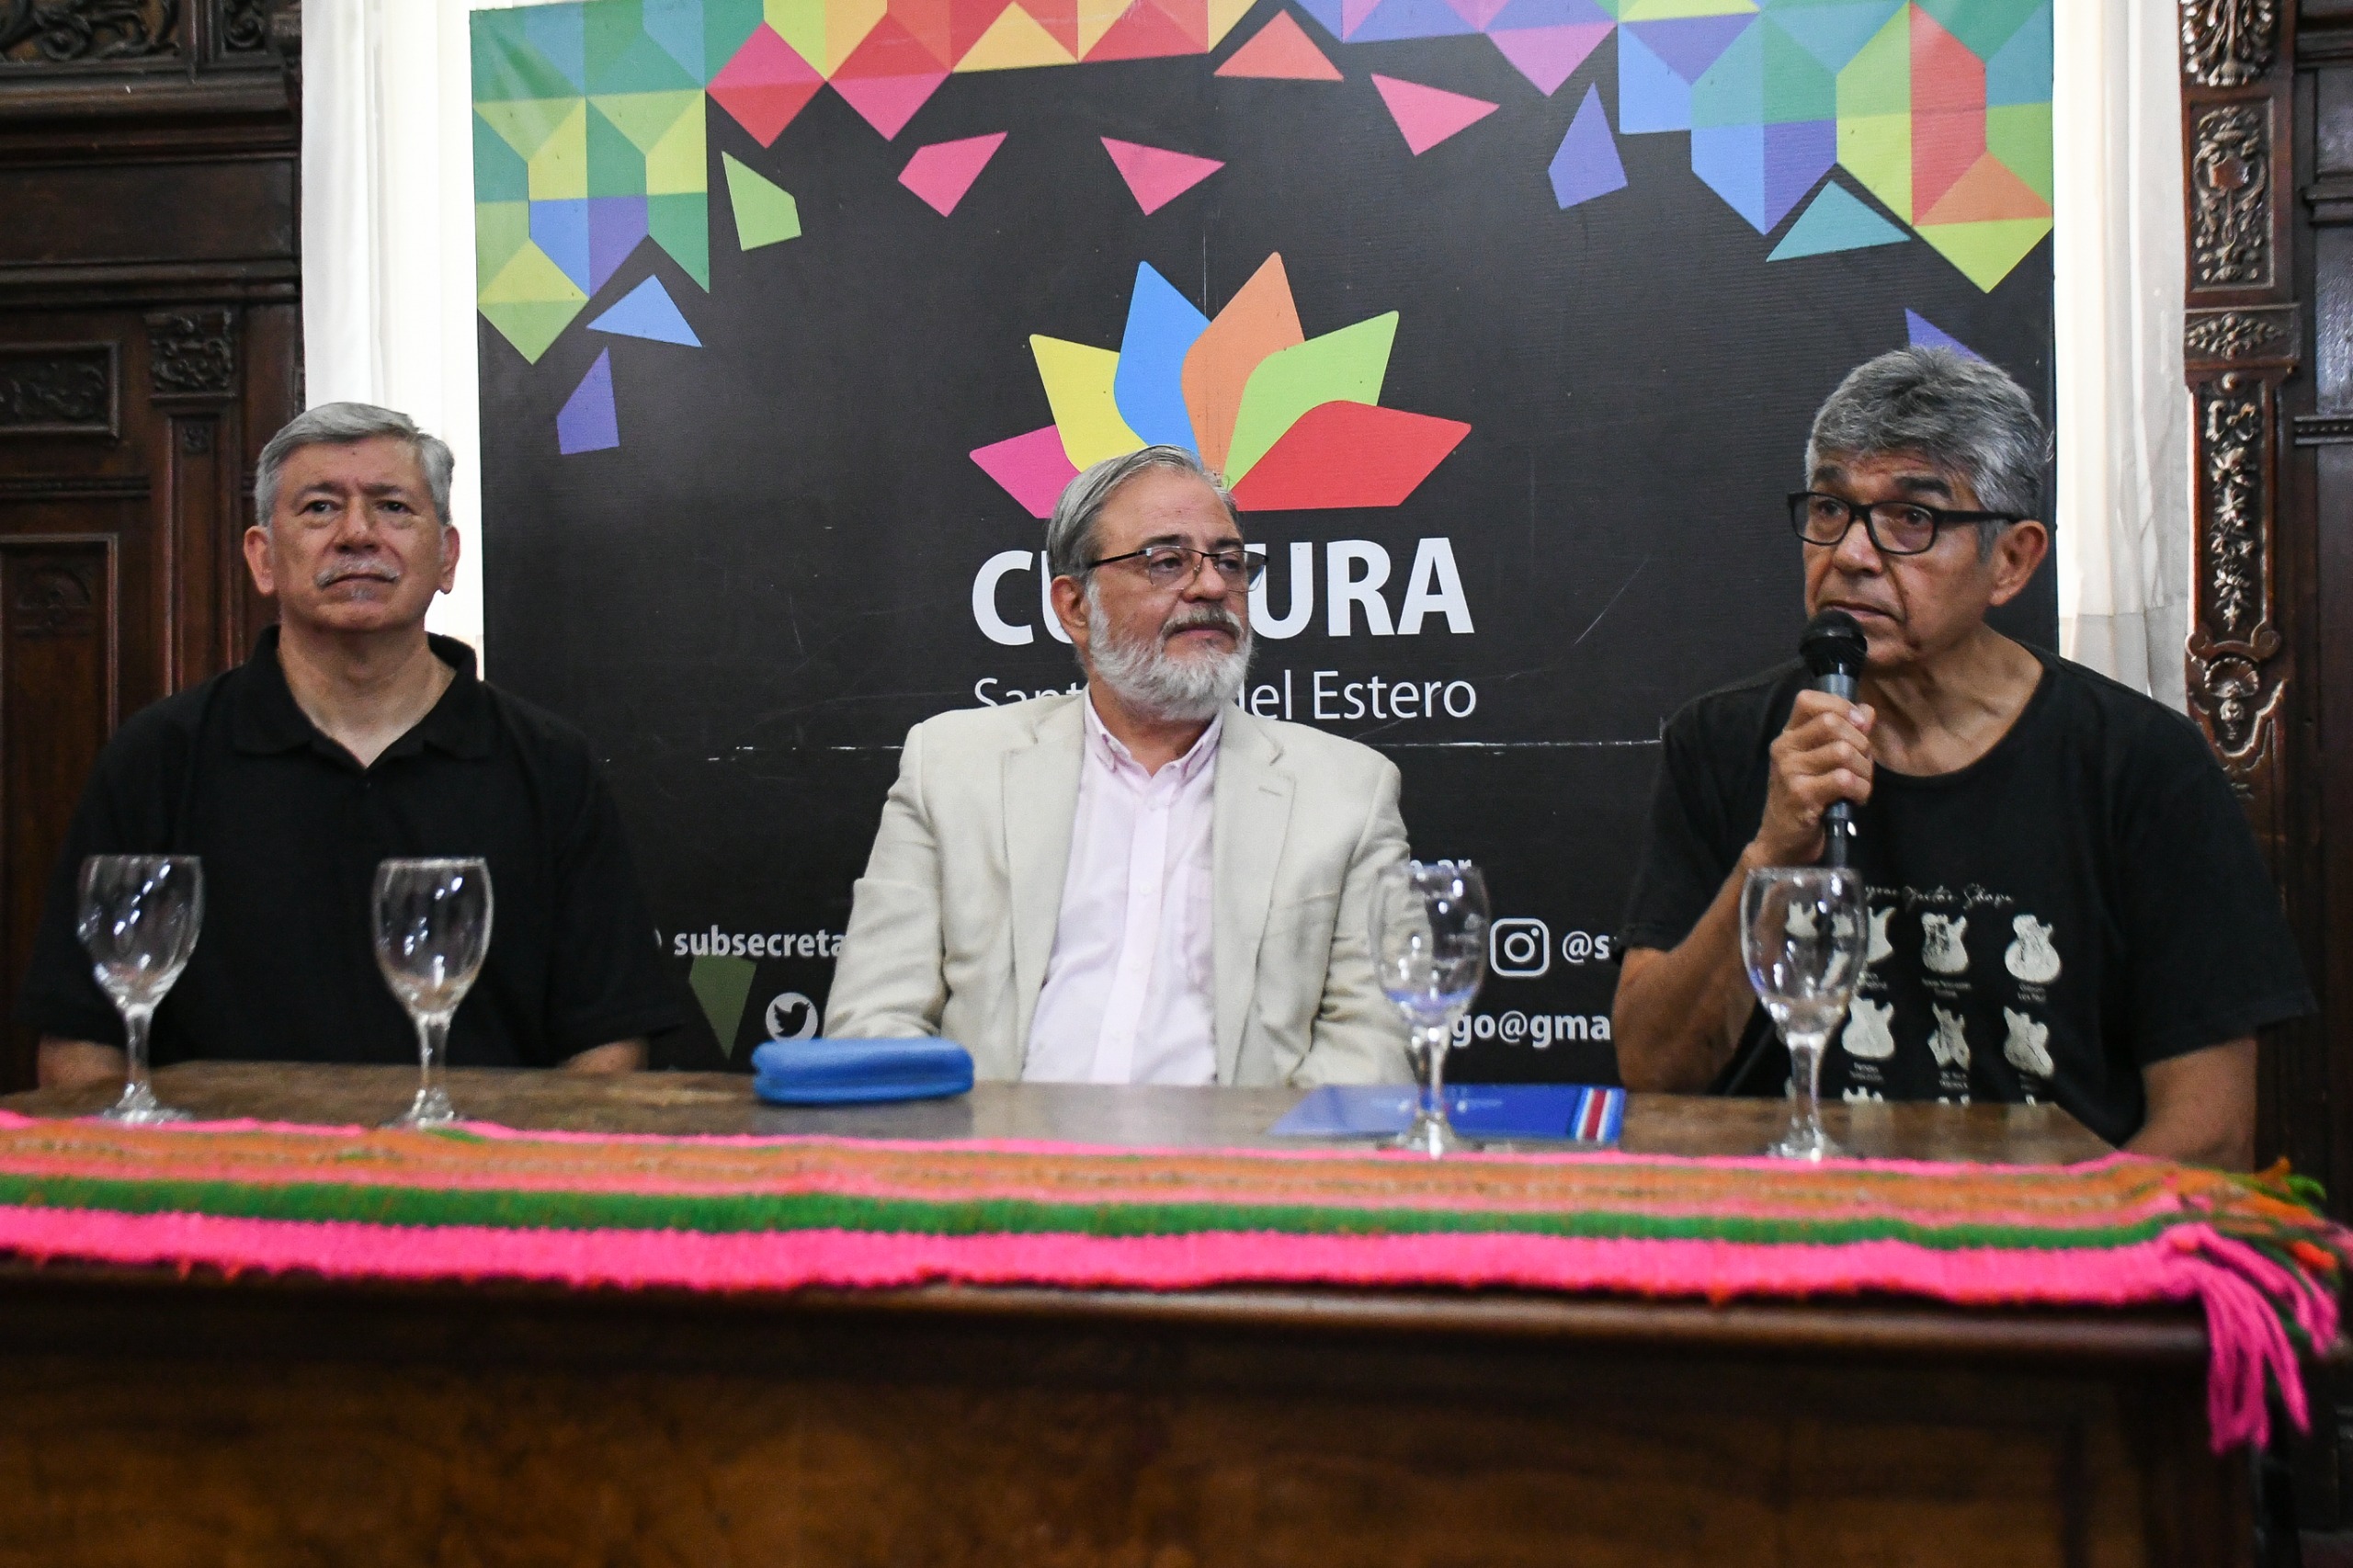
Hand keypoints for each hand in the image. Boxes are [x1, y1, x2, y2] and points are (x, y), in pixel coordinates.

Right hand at [1752, 690, 1874, 866]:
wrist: (1783, 843)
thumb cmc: (1806, 800)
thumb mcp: (1821, 763)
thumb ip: (1844, 734)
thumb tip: (1867, 711)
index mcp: (1788, 736)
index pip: (1809, 700)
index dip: (1841, 706)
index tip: (1859, 725)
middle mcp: (1784, 749)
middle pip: (1833, 723)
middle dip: (1861, 744)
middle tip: (1862, 765)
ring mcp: (1790, 772)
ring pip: (1843, 751)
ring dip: (1864, 770)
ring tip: (1860, 785)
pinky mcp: (1801, 795)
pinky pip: (1844, 779)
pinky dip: (1860, 790)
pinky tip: (1856, 799)